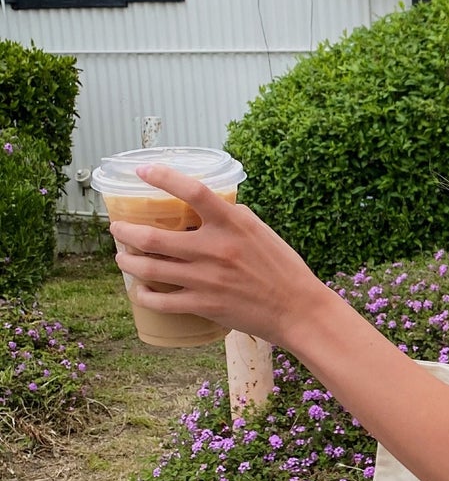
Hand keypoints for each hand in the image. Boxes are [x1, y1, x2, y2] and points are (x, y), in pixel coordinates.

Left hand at [109, 164, 326, 352]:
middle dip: (125, 231)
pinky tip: (139, 289)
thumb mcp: (260, 232)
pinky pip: (160, 301)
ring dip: (126, 261)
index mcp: (233, 224)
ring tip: (121, 257)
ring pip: (149, 268)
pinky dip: (142, 295)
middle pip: (153, 237)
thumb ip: (231, 218)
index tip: (143, 170)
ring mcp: (206, 279)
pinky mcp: (204, 305)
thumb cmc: (282, 268)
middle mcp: (215, 249)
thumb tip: (207, 207)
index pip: (193, 191)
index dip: (164, 176)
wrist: (298, 310)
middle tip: (117, 228)